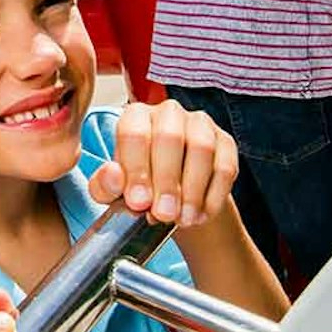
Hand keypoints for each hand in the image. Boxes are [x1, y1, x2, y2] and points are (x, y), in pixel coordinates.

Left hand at [89, 101, 238, 226]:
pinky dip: (213, 195)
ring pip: (201, 149)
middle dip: (167, 181)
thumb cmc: (138, 188)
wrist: (173, 199)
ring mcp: (200, 124)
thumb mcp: (113, 192)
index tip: (139, 202)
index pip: (134, 133)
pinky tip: (201, 215)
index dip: (137, 169)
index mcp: (135, 116)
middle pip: (169, 137)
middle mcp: (168, 113)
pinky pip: (225, 166)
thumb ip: (105, 185)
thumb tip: (113, 176)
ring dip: (193, 190)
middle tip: (164, 214)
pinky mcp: (225, 142)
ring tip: (184, 219)